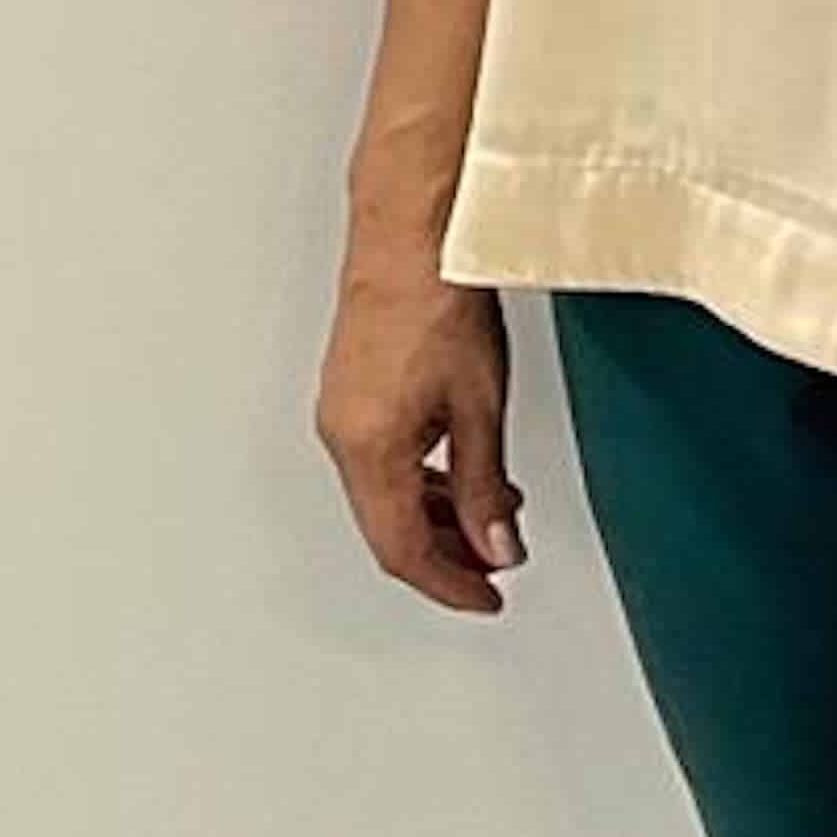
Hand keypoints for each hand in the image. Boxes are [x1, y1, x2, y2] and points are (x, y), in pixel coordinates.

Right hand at [315, 257, 528, 617]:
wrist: (412, 239)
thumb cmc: (437, 302)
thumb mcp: (480, 409)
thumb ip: (486, 489)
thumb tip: (495, 545)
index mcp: (369, 446)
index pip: (404, 548)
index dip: (450, 585)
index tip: (486, 598)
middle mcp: (342, 433)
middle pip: (388, 528)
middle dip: (445, 556)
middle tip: (493, 566)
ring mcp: (340, 411)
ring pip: (382, 496)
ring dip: (434, 518)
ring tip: (489, 517)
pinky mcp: (348, 391)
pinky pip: (377, 461)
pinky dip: (418, 482)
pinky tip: (457, 471)